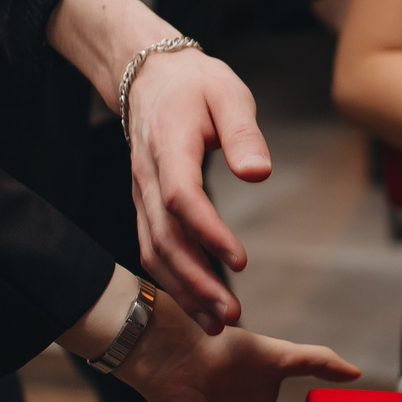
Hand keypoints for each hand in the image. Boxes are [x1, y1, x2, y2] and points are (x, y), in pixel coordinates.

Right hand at [120, 49, 273, 330]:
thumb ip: (243, 133)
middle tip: (232, 315)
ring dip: (185, 291)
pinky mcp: (146, 207)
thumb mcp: (228, 94)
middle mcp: (148, 178)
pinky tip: (201, 307)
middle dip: (197, 281)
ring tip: (219, 324)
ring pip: (155, 251)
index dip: (208, 232)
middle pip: (165, 238)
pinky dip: (174, 283)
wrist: (149, 77)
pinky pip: (154, 250)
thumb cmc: (196, 86)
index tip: (240, 260)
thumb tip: (259, 173)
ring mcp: (142, 195)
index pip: (182, 197)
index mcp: (169, 146)